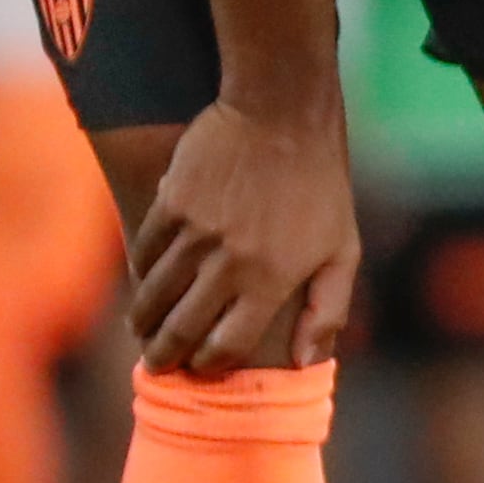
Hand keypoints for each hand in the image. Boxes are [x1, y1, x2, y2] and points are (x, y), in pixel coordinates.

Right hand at [127, 100, 358, 372]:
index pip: (227, 345)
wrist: (282, 114)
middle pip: (182, 327)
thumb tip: (308, 363)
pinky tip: (144, 282)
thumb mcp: (342, 250)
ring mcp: (197, 232)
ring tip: (142, 331)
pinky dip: (141, 273)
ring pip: (156, 294)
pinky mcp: (172, 202)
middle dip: (164, 354)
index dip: (208, 363)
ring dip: (144, 320)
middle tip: (155, 365)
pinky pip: (145, 252)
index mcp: (272, 280)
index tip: (199, 367)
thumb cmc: (319, 186)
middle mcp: (230, 261)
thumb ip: (328, 310)